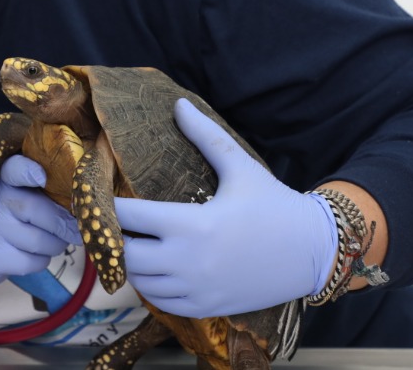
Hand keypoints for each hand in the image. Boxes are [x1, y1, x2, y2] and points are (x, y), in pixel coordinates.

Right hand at [0, 155, 81, 292]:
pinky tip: (34, 253)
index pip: (13, 169)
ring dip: (56, 244)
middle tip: (77, 231)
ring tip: (54, 240)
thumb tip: (85, 207)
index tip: (41, 176)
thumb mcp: (27, 194)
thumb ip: (51, 193)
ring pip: (39, 240)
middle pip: (34, 210)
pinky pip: (33, 261)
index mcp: (7, 176)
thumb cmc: (16, 215)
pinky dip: (42, 260)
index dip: (27, 171)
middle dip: (62, 224)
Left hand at [115, 98, 336, 316]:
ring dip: (131, 263)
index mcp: (192, 224)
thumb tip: (178, 104)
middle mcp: (188, 261)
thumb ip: (205, 135)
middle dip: (114, 237)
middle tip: (112, 223)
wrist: (313, 251)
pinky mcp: (206, 307)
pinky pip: (162, 302)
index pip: (130, 216)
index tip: (99, 197)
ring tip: (133, 243)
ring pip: (140, 283)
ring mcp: (197, 289)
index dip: (108, 206)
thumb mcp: (240, 167)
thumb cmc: (275, 205)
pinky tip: (155, 268)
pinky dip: (151, 287)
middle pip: (126, 254)